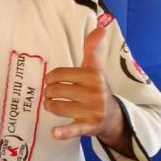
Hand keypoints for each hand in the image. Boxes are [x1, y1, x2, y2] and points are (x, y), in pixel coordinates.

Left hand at [44, 27, 130, 153]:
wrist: (112, 116)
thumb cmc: (96, 88)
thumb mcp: (95, 68)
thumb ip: (92, 48)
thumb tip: (100, 27)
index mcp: (93, 76)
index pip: (60, 73)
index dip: (50, 77)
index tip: (50, 81)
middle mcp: (94, 93)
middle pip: (57, 90)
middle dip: (49, 92)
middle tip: (50, 94)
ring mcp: (92, 110)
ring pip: (58, 106)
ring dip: (49, 106)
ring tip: (50, 105)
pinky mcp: (89, 126)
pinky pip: (74, 129)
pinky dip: (64, 131)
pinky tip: (55, 132)